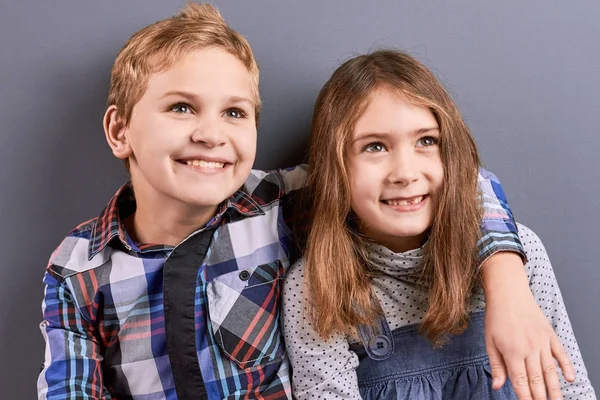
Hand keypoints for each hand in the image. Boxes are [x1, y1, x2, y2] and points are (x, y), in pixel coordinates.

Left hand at [481, 252, 574, 399]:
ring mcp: (542, 342)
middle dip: (541, 397)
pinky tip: (570, 379)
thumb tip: (497, 386)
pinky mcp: (550, 335)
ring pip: (550, 371)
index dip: (525, 398)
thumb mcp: (489, 341)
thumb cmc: (496, 317)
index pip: (521, 382)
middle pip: (537, 380)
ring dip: (555, 389)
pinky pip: (561, 354)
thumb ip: (496, 366)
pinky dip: (567, 366)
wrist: (509, 293)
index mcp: (512, 352)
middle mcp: (529, 349)